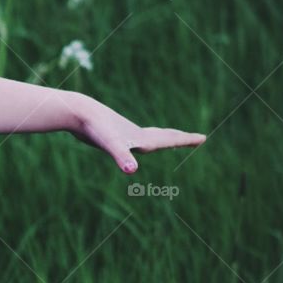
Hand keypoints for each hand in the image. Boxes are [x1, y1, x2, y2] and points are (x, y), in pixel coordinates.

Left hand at [69, 98, 206, 173]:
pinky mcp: (112, 135)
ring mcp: (124, 134)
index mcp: (141, 139)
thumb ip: (121, 156)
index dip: (187, 140)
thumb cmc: (95, 128)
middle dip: (181, 139)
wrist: (78, 112)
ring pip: (149, 136)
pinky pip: (132, 140)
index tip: (204, 137)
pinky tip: (133, 143)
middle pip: (164, 136)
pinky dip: (139, 142)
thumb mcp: (110, 144)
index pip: (170, 140)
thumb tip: (131, 170)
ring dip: (163, 137)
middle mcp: (136, 135)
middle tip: (197, 138)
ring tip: (171, 138)